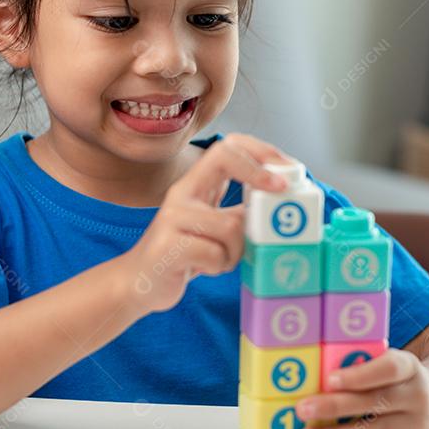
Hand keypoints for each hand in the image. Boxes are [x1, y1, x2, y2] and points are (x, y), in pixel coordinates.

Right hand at [124, 133, 289, 312]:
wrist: (141, 282)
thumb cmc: (187, 253)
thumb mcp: (215, 225)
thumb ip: (240, 213)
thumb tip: (283, 206)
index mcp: (196, 184)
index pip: (226, 146)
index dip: (259, 151)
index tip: (287, 169)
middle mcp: (182, 193)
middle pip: (223, 157)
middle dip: (259, 173)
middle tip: (282, 191)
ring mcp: (172, 218)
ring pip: (230, 225)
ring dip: (237, 249)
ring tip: (223, 259)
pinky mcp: (168, 247)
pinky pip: (215, 254)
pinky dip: (220, 266)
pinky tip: (205, 269)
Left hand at [294, 349, 428, 428]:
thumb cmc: (398, 380)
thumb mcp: (388, 362)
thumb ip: (362, 366)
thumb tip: (317, 376)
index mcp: (409, 367)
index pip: (388, 369)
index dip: (360, 375)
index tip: (330, 379)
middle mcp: (418, 396)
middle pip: (376, 402)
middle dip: (335, 406)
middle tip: (304, 409)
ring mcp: (417, 425)